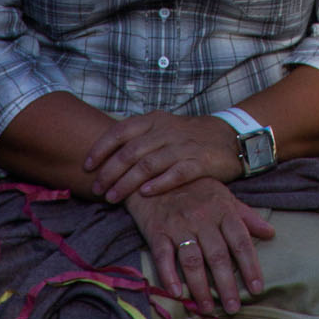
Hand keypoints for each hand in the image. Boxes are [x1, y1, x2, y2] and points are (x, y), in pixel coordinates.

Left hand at [86, 111, 238, 202]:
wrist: (231, 138)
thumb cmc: (190, 138)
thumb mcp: (164, 129)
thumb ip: (139, 139)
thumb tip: (106, 156)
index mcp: (155, 120)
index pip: (121, 131)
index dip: (101, 148)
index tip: (87, 165)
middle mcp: (167, 131)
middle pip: (130, 151)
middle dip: (109, 172)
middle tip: (96, 189)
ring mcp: (183, 146)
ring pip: (148, 165)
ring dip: (126, 183)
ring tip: (112, 197)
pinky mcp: (200, 162)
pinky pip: (175, 174)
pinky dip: (158, 184)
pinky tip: (145, 194)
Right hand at [128, 179, 274, 316]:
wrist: (157, 173)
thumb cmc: (195, 188)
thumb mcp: (224, 196)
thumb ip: (246, 216)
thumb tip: (271, 233)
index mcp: (223, 209)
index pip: (240, 241)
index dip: (250, 265)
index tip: (257, 288)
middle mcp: (203, 217)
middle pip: (218, 255)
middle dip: (227, 284)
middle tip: (234, 308)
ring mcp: (179, 224)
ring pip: (192, 259)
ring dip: (200, 287)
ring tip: (208, 308)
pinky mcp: (157, 230)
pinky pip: (163, 255)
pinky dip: (169, 275)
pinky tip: (176, 293)